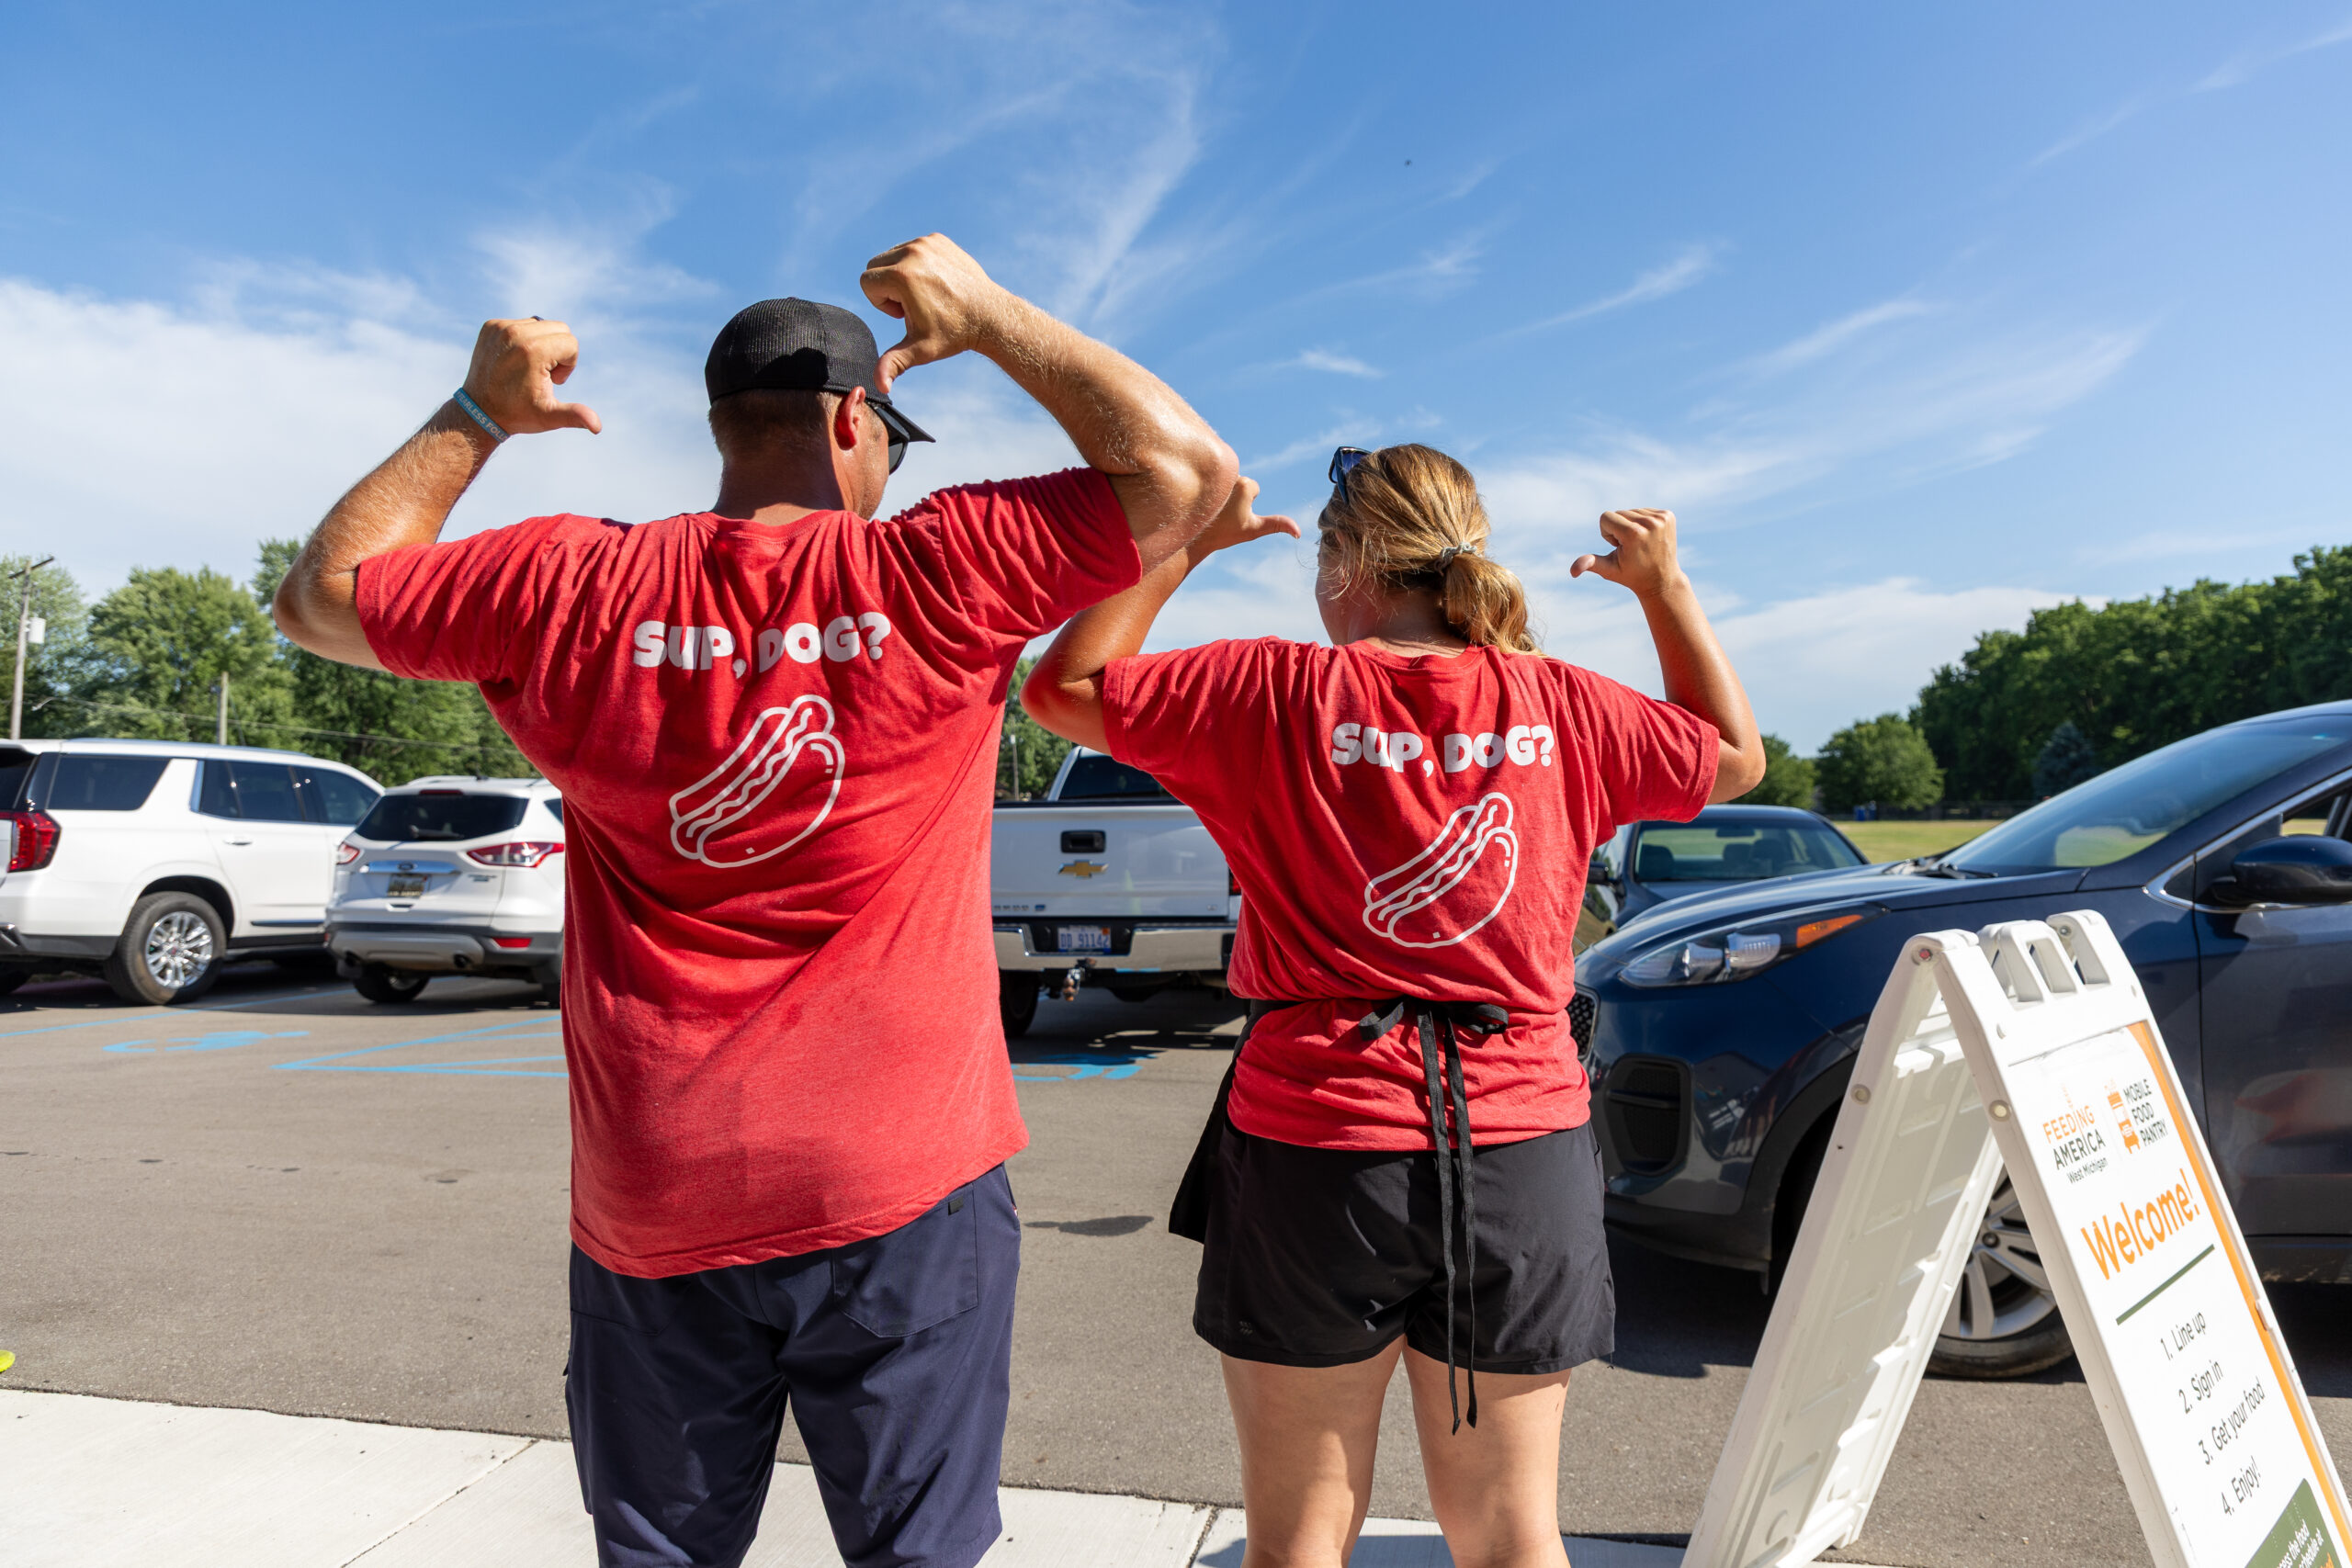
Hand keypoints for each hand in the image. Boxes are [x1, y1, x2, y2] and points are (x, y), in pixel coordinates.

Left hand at [460, 318, 600, 435]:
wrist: (479, 412)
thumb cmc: (518, 414)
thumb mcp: (549, 416)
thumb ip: (575, 415)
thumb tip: (597, 427)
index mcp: (533, 350)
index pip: (571, 342)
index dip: (568, 365)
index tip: (551, 381)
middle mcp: (515, 332)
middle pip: (560, 328)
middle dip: (558, 351)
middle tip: (542, 373)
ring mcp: (500, 327)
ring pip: (541, 324)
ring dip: (542, 343)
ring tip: (527, 367)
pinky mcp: (490, 326)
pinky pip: (522, 323)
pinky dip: (524, 339)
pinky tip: (514, 360)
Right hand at [860, 234, 1016, 390]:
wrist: (989, 315)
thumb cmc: (954, 334)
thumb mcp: (920, 350)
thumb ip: (893, 364)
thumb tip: (880, 387)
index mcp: (901, 276)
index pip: (867, 283)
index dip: (882, 303)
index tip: (905, 314)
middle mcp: (912, 253)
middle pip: (875, 265)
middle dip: (888, 288)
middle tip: (915, 306)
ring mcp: (927, 242)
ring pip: (893, 256)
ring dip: (902, 276)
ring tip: (927, 296)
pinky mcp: (938, 239)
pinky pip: (912, 249)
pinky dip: (918, 265)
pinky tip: (937, 284)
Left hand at [1186, 476, 1298, 560]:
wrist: (1194, 536)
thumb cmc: (1224, 533)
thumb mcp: (1253, 529)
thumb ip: (1277, 525)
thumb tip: (1298, 532)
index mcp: (1246, 484)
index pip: (1254, 489)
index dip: (1246, 505)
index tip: (1233, 515)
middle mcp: (1231, 475)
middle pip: (1239, 484)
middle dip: (1234, 498)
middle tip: (1222, 513)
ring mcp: (1214, 474)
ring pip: (1226, 483)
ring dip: (1222, 494)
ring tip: (1211, 509)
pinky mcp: (1199, 476)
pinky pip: (1212, 480)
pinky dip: (1208, 490)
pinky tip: (1200, 503)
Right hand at [1570, 508, 1685, 597]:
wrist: (1662, 580)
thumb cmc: (1631, 575)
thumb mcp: (1609, 569)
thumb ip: (1590, 563)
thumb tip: (1573, 571)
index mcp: (1633, 533)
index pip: (1605, 517)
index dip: (1607, 534)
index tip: (1619, 547)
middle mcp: (1649, 523)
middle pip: (1618, 513)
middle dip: (1618, 529)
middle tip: (1631, 547)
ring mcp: (1661, 519)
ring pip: (1631, 511)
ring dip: (1631, 526)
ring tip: (1640, 543)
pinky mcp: (1668, 516)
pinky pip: (1644, 511)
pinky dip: (1643, 523)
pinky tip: (1649, 538)